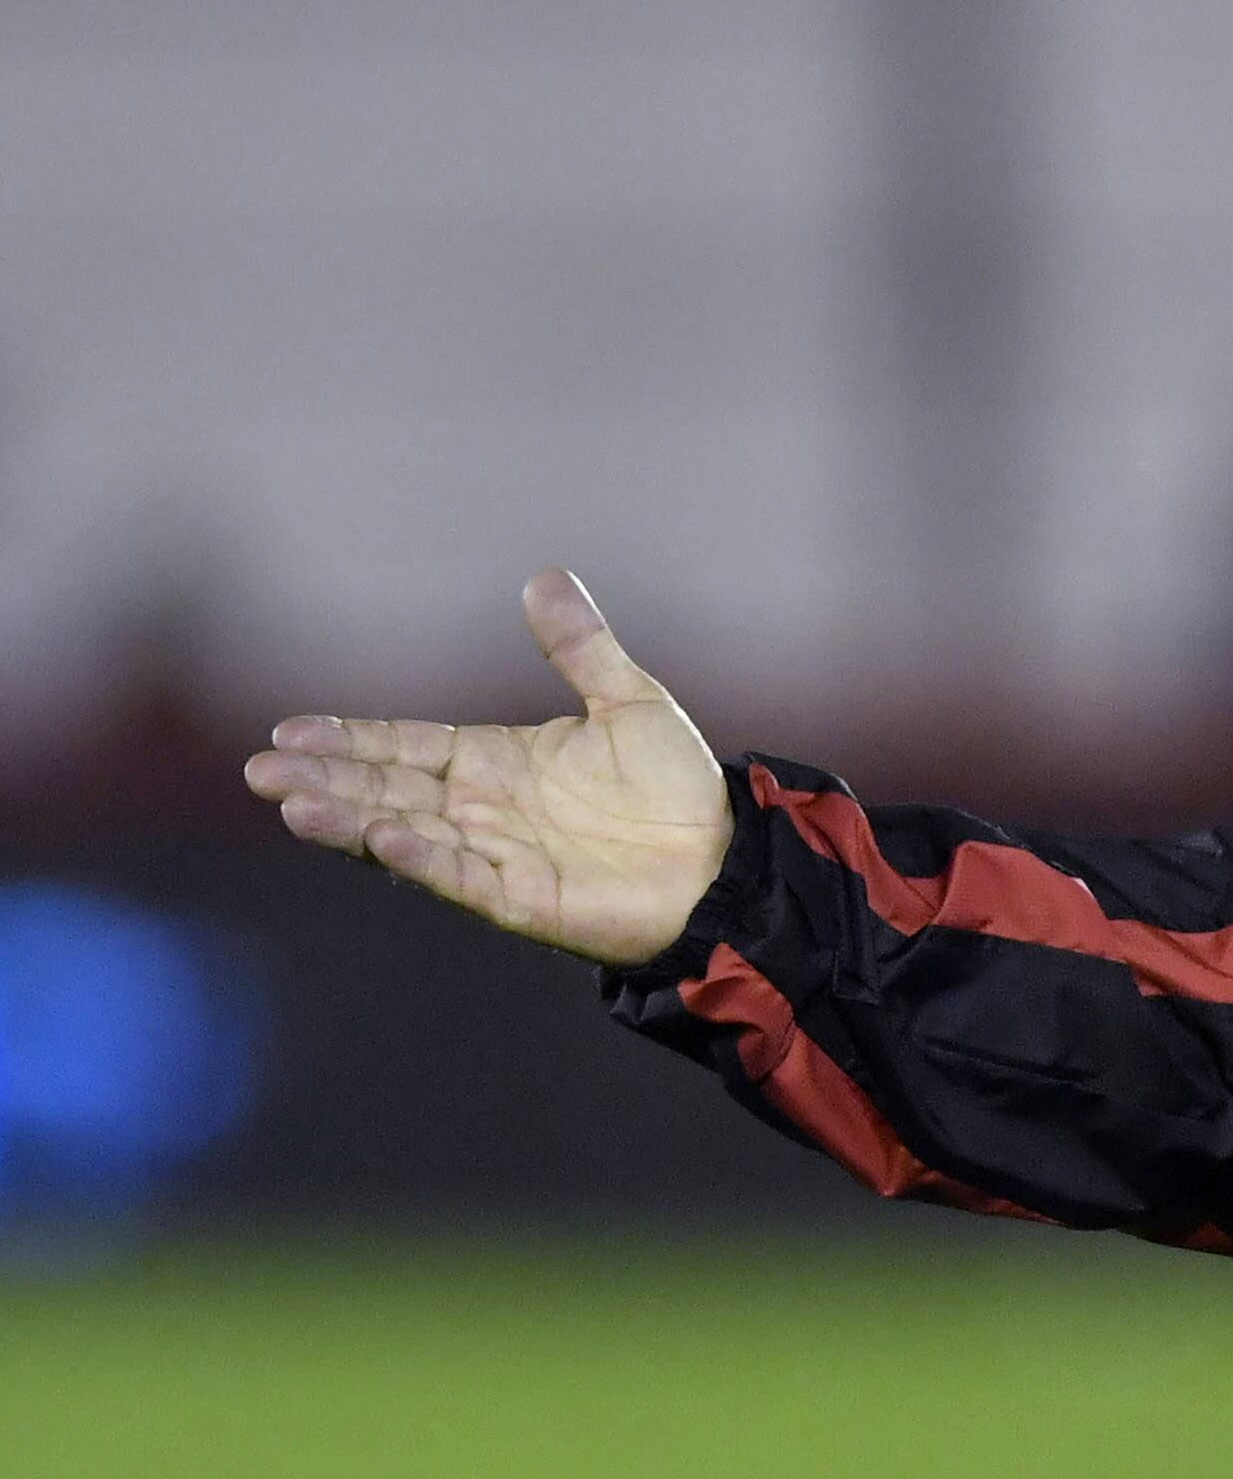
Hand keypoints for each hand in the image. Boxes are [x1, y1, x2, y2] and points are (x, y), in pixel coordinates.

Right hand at [243, 570, 732, 966]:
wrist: (724, 861)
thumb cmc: (678, 790)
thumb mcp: (629, 703)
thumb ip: (581, 648)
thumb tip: (542, 577)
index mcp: (498, 762)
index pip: (407, 747)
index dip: (350, 738)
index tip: (288, 729)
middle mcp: (484, 809)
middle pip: (389, 788)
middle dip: (327, 777)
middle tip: (261, 769)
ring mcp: (497, 856)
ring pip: (406, 833)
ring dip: (351, 819)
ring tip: (293, 804)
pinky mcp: (520, 900)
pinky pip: (459, 877)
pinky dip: (421, 859)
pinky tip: (382, 838)